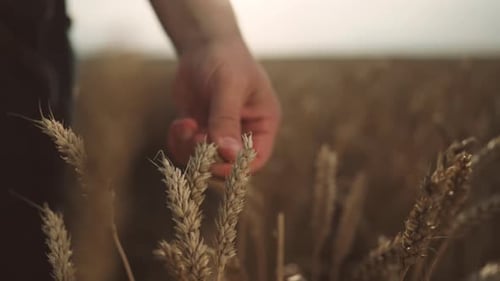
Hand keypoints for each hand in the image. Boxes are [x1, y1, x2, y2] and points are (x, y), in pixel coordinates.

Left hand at [167, 38, 280, 176]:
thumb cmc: (226, 59)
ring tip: (185, 126)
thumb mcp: (229, 87)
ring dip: (189, 150)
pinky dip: (178, 142)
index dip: (237, 167)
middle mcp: (242, 133)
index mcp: (262, 124)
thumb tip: (228, 154)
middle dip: (208, 157)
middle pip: (227, 164)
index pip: (255, 159)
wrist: (203, 44)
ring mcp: (218, 133)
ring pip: (203, 161)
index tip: (216, 161)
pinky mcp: (198, 130)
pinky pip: (187, 150)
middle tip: (196, 136)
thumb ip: (227, 119)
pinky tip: (179, 124)